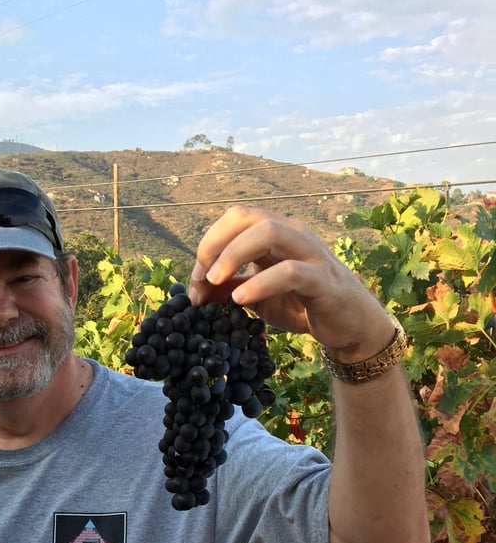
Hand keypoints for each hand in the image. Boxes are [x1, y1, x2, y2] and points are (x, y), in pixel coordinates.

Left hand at [188, 205, 394, 359]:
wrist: (349, 326)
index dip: (209, 243)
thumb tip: (196, 290)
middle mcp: (292, 235)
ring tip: (214, 281)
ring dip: (233, 254)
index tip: (194, 279)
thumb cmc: (302, 306)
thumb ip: (230, 288)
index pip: (236, 219)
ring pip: (268, 232)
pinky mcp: (322, 280)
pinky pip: (289, 272)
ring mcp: (309, 253)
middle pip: (247, 216)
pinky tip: (240, 299)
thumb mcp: (258, 297)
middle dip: (215, 243)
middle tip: (200, 277)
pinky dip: (259, 283)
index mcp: (276, 235)